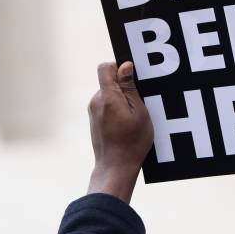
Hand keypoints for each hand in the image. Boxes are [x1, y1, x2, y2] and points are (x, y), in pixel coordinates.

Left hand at [87, 62, 152, 202]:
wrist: (116, 167)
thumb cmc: (132, 142)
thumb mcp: (139, 112)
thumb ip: (130, 88)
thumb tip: (125, 66)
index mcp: (107, 97)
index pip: (105, 67)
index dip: (119, 67)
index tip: (133, 77)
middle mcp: (96, 101)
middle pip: (109, 80)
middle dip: (125, 86)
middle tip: (141, 101)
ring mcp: (93, 111)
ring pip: (109, 93)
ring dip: (122, 98)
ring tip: (135, 115)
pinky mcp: (95, 119)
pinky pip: (107, 104)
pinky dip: (118, 108)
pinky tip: (128, 123)